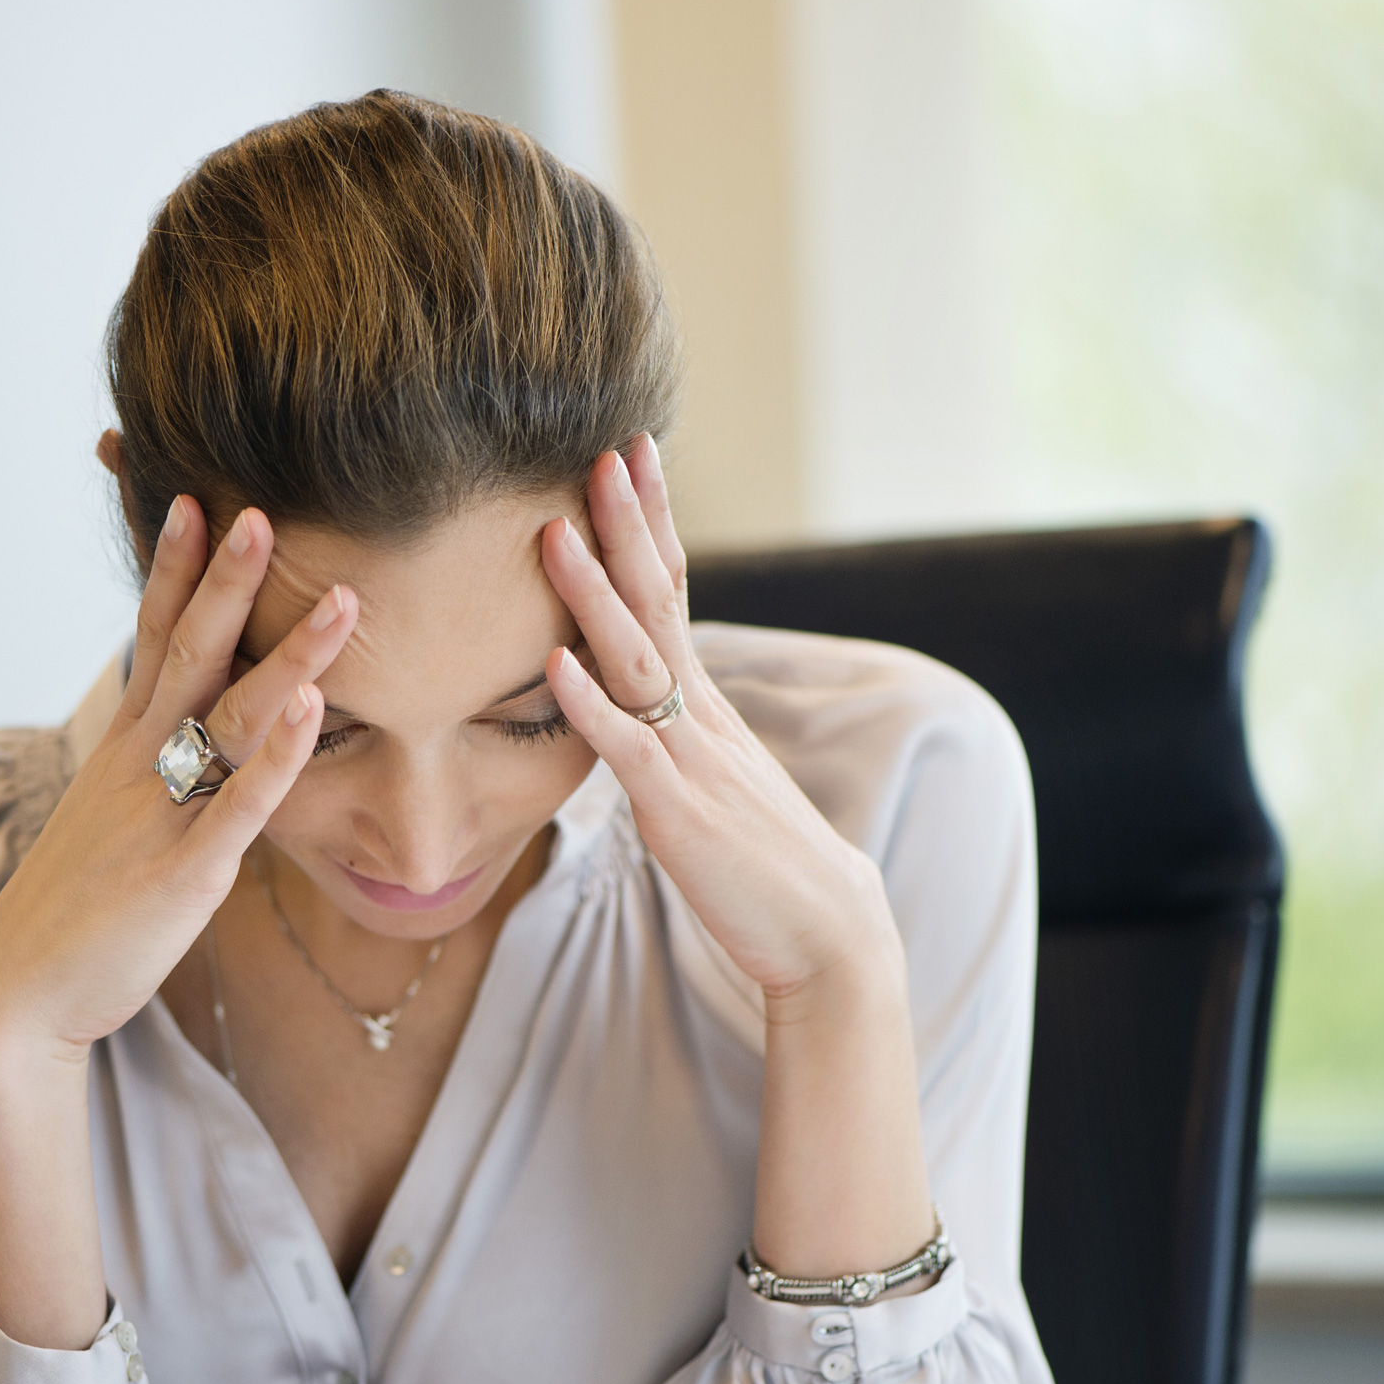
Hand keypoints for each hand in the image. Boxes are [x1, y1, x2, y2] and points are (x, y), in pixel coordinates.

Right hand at [0, 497, 356, 1055]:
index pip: (152, 640)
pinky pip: (238, 806)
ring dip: (287, 655)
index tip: (192, 500)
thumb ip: (153, 774)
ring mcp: (161, 816)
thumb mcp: (112, 822)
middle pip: (189, 655)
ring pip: (231, 718)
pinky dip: (277, 756)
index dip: (174, 570)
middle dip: (225, 580)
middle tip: (260, 511)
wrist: (16, 999)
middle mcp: (139, 768)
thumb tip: (194, 739)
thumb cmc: (73, 911)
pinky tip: (310, 710)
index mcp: (123, 752)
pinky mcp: (183, 874)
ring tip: (341, 600)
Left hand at [540, 437, 906, 1010]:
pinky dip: (589, 705)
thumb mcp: (711, 779)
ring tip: (554, 531)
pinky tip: (555, 663)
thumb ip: (672, 733)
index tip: (632, 453)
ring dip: (593, 594)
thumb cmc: (763, 862)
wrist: (828, 935)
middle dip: (629, 523)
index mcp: (702, 705)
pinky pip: (626, 751)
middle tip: (606, 449)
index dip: (651, 523)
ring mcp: (690, 760)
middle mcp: (698, 716)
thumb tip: (631, 699)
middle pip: (658, 601)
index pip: (674, 592)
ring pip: (636, 660)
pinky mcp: (678, 814)